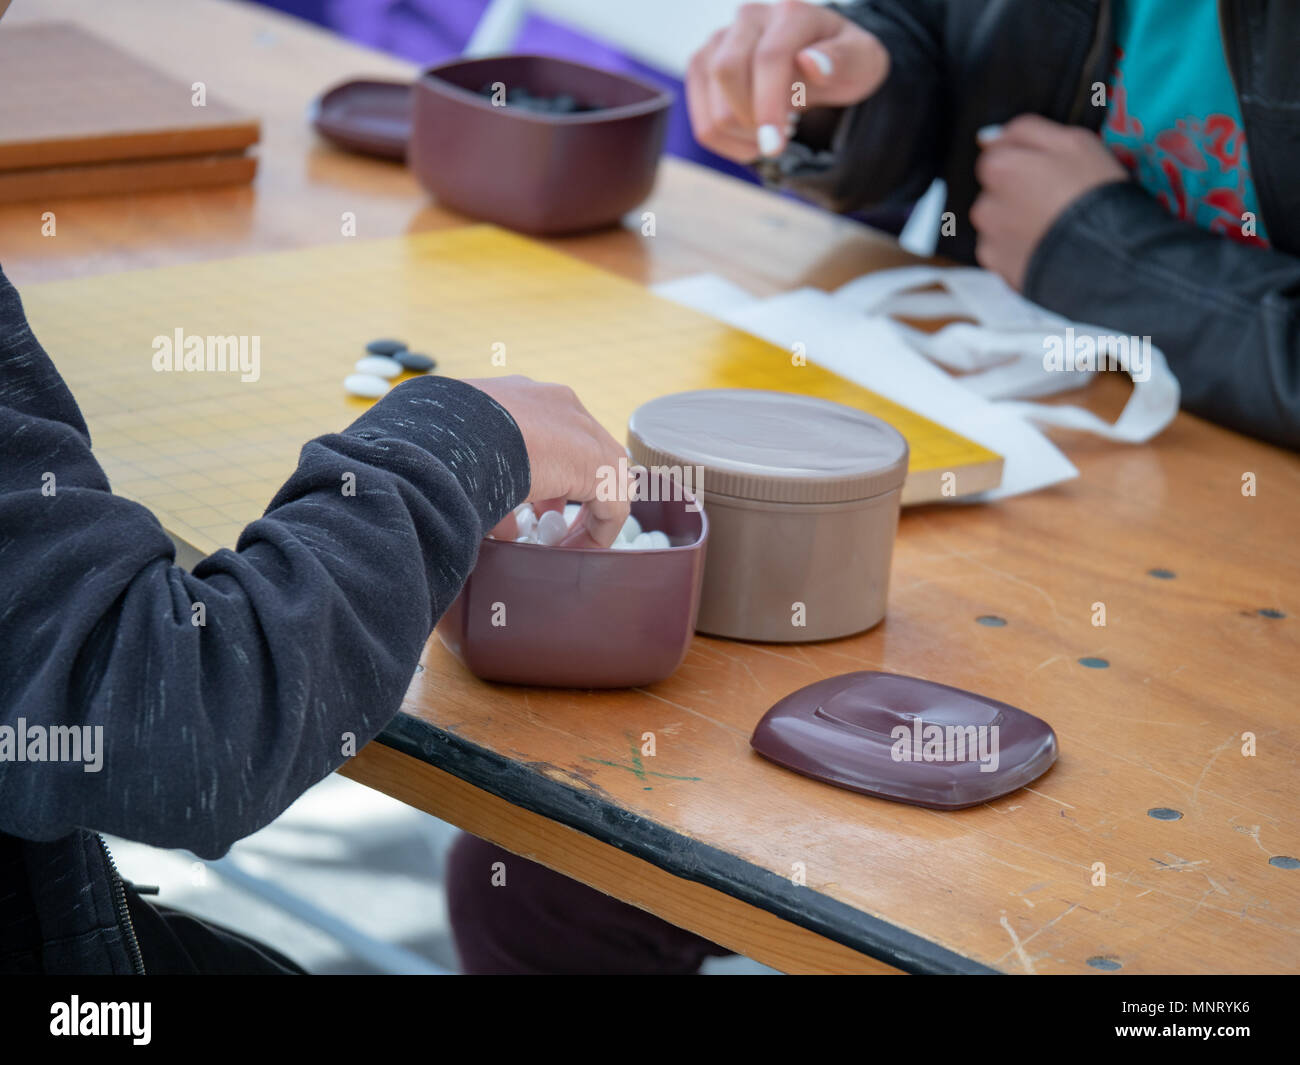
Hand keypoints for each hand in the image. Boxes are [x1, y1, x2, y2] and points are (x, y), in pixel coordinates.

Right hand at [463, 376, 629, 547]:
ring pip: (602, 475)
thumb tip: (503, 528)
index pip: (550, 434)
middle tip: (547, 520)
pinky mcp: (599, 464)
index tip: (531, 505)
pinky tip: (576, 552)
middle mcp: (559, 405)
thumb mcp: (465, 459)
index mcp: (524, 397)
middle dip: (567, 489)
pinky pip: (612, 505)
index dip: (544, 474)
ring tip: (562, 540)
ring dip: (585, 510)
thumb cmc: (444, 444)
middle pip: (581, 451)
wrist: (452, 435)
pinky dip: (597, 532)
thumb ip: (487, 486)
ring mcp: (584, 430)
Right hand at [686, 0, 889, 162]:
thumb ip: (843, 60)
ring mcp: (719, 41)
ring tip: (771, 135)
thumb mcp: (862, 62)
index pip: (768, 57)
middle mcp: (749, 18)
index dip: (768, 105)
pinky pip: (700, 119)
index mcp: (790, 13)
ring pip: (711, 101)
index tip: (775, 147)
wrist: (820, 62)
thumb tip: (812, 63)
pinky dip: (726, 142)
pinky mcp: (702, 66)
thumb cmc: (841, 64)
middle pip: (727, 72)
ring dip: (741, 135)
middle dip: (751, 119)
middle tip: (781, 137)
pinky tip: (752, 139)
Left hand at [971, 115, 1128, 289]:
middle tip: (1057, 200)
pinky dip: (1019, 248)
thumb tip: (990, 136)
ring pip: (998, 221)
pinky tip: (1045, 246)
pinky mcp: (998, 267)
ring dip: (1018, 221)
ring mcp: (989, 239)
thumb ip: (1026, 131)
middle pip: (995, 191)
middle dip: (1019, 192)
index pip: (998, 155)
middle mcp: (984, 204)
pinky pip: (1003, 251)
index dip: (1026, 161)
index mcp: (1000, 167)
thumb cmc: (1093, 194)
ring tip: (1053, 226)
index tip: (1050, 172)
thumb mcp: (1074, 142)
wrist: (1104, 255)